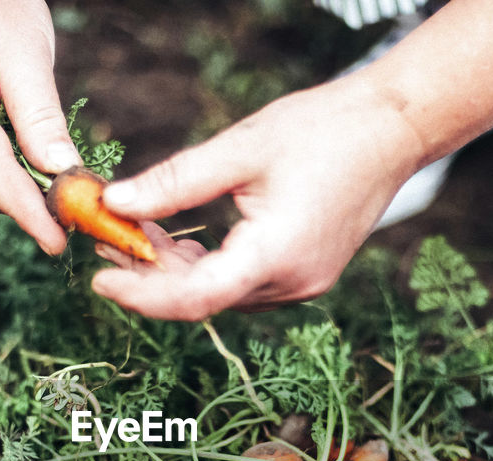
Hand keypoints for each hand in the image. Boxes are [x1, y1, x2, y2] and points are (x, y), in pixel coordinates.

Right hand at [0, 0, 79, 253]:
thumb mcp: (28, 54)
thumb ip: (41, 117)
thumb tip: (62, 175)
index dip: (25, 211)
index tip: (57, 241)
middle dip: (31, 207)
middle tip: (82, 223)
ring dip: (23, 195)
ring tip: (69, 200)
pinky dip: (13, 178)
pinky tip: (43, 176)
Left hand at [89, 74, 424, 320]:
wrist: (393, 130)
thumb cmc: (324, 131)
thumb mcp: (239, 149)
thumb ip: (174, 183)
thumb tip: (115, 203)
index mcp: (276, 255)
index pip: (194, 297)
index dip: (142, 295)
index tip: (100, 279)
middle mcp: (292, 283)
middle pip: (202, 298)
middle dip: (148, 276)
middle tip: (103, 240)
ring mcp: (302, 283)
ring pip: (219, 292)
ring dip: (173, 271)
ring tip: (131, 232)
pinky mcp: (304, 274)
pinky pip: (241, 283)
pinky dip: (204, 267)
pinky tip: (175, 240)